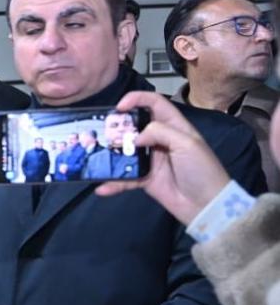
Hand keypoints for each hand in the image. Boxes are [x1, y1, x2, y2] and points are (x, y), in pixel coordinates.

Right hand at [94, 91, 229, 224]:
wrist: (207, 205)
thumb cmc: (202, 170)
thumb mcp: (187, 144)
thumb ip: (160, 132)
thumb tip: (135, 137)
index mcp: (175, 127)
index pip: (155, 104)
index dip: (137, 99)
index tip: (119, 106)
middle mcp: (161, 140)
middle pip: (135, 125)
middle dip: (118, 126)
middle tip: (103, 132)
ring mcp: (151, 160)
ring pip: (126, 151)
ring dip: (112, 153)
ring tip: (98, 155)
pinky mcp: (145, 179)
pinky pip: (125, 178)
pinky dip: (113, 183)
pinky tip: (102, 187)